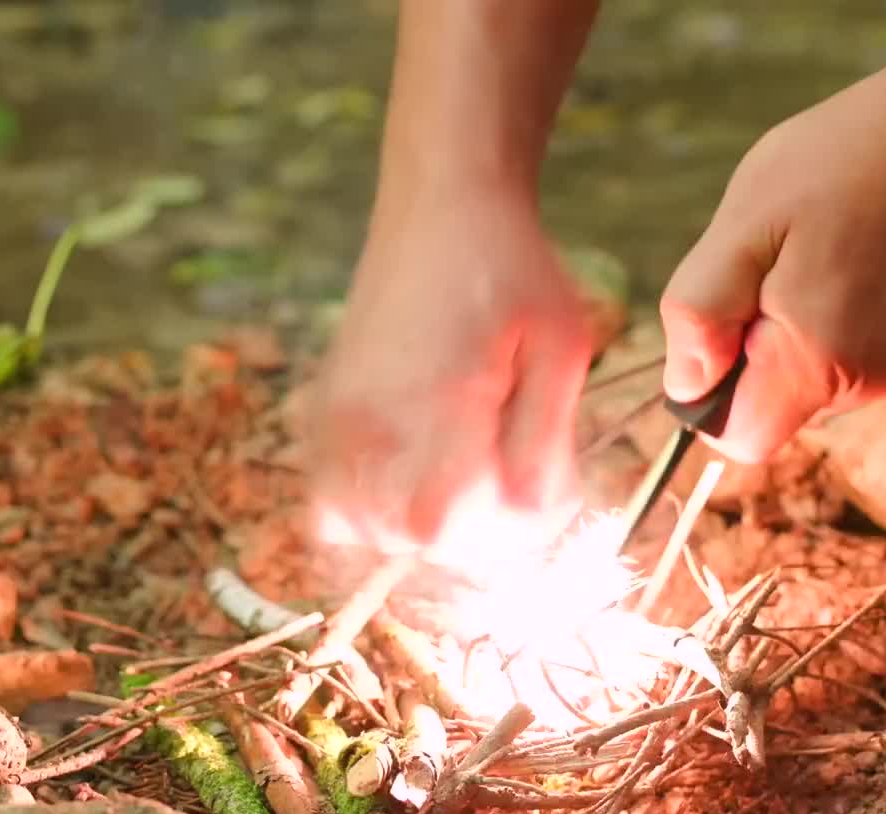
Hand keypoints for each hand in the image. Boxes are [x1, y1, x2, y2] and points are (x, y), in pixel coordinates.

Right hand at [306, 187, 597, 561]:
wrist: (442, 203)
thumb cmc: (513, 269)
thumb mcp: (562, 348)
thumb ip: (545, 444)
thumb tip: (529, 523)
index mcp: (433, 400)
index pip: (444, 527)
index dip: (498, 535)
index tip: (536, 495)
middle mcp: (368, 417)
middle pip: (409, 537)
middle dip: (470, 532)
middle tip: (509, 473)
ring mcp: (335, 417)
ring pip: (366, 530)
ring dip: (421, 524)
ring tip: (466, 473)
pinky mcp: (323, 412)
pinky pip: (332, 504)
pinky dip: (374, 511)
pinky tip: (420, 472)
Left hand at [661, 49, 885, 463]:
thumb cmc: (843, 163)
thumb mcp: (744, 225)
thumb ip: (702, 314)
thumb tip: (684, 386)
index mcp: (816, 363)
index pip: (739, 438)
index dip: (711, 391)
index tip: (726, 317)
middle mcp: (864, 386)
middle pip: (770, 408)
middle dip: (749, 349)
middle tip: (776, 264)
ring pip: (802, 382)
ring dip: (785, 328)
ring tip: (815, 250)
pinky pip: (837, 357)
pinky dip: (823, 317)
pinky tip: (844, 255)